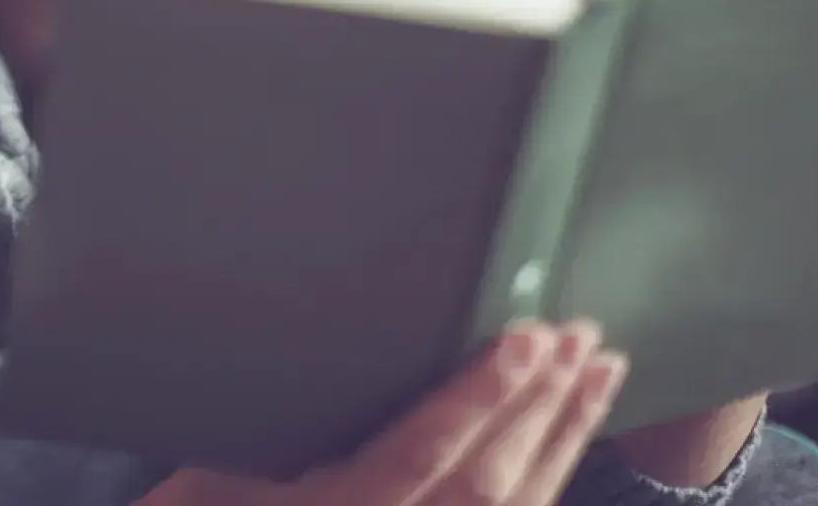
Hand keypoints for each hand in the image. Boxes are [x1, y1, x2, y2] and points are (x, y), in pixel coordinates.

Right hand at [145, 320, 627, 505]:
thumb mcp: (218, 472)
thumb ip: (278, 445)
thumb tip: (331, 365)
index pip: (421, 454)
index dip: (479, 397)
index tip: (523, 340)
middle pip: (489, 483)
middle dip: (540, 405)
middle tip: (576, 334)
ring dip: (564, 434)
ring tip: (599, 368)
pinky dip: (552, 471)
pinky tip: (572, 429)